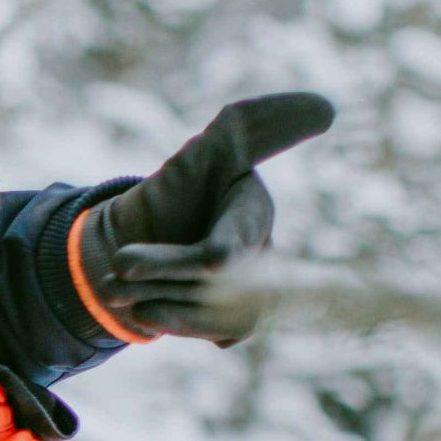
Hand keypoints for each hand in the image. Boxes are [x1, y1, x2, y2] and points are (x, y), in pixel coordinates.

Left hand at [79, 93, 335, 343]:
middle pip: (212, 279)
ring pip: (207, 309)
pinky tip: (146, 312)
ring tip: (113, 287)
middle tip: (118, 264)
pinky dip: (172, 321)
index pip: (236, 241)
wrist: (138, 240)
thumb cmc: (181, 188)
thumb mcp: (212, 150)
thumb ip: (258, 125)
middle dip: (163, 270)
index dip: (217, 255)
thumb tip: (327, 108)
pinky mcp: (233, 323)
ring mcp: (249, 293)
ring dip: (157, 298)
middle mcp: (260, 254)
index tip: (209, 261)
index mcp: (254, 212)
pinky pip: (213, 331)